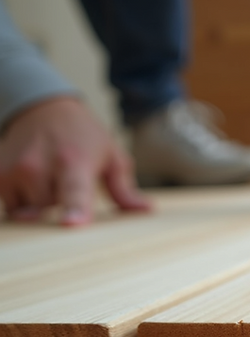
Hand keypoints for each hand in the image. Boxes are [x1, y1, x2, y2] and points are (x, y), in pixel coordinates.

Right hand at [0, 97, 150, 225]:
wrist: (43, 109)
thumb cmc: (83, 136)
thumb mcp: (111, 157)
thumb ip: (124, 188)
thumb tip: (146, 210)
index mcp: (74, 161)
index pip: (74, 191)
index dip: (73, 209)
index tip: (71, 223)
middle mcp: (39, 165)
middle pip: (50, 211)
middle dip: (60, 205)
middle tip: (65, 181)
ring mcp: (14, 170)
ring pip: (29, 213)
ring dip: (41, 204)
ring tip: (49, 181)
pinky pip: (9, 207)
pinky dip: (22, 201)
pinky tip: (32, 183)